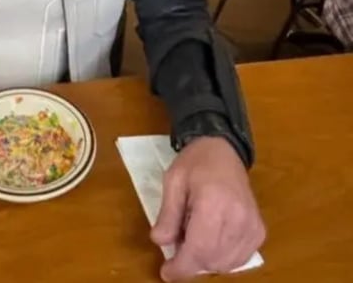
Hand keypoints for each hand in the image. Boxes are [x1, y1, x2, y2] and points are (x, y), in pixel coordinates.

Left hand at [151, 137, 265, 280]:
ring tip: (194, 236)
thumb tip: (160, 242)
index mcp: (214, 203)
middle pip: (211, 260)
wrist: (223, 149)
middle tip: (178, 243)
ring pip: (226, 264)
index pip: (198, 250)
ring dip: (206, 261)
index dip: (181, 267)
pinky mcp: (259, 230)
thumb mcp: (173, 181)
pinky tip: (211, 241)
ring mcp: (252, 226)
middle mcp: (238, 218)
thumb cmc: (195, 162)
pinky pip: (240, 258)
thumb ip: (167, 214)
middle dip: (190, 262)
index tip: (166, 273)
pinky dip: (223, 258)